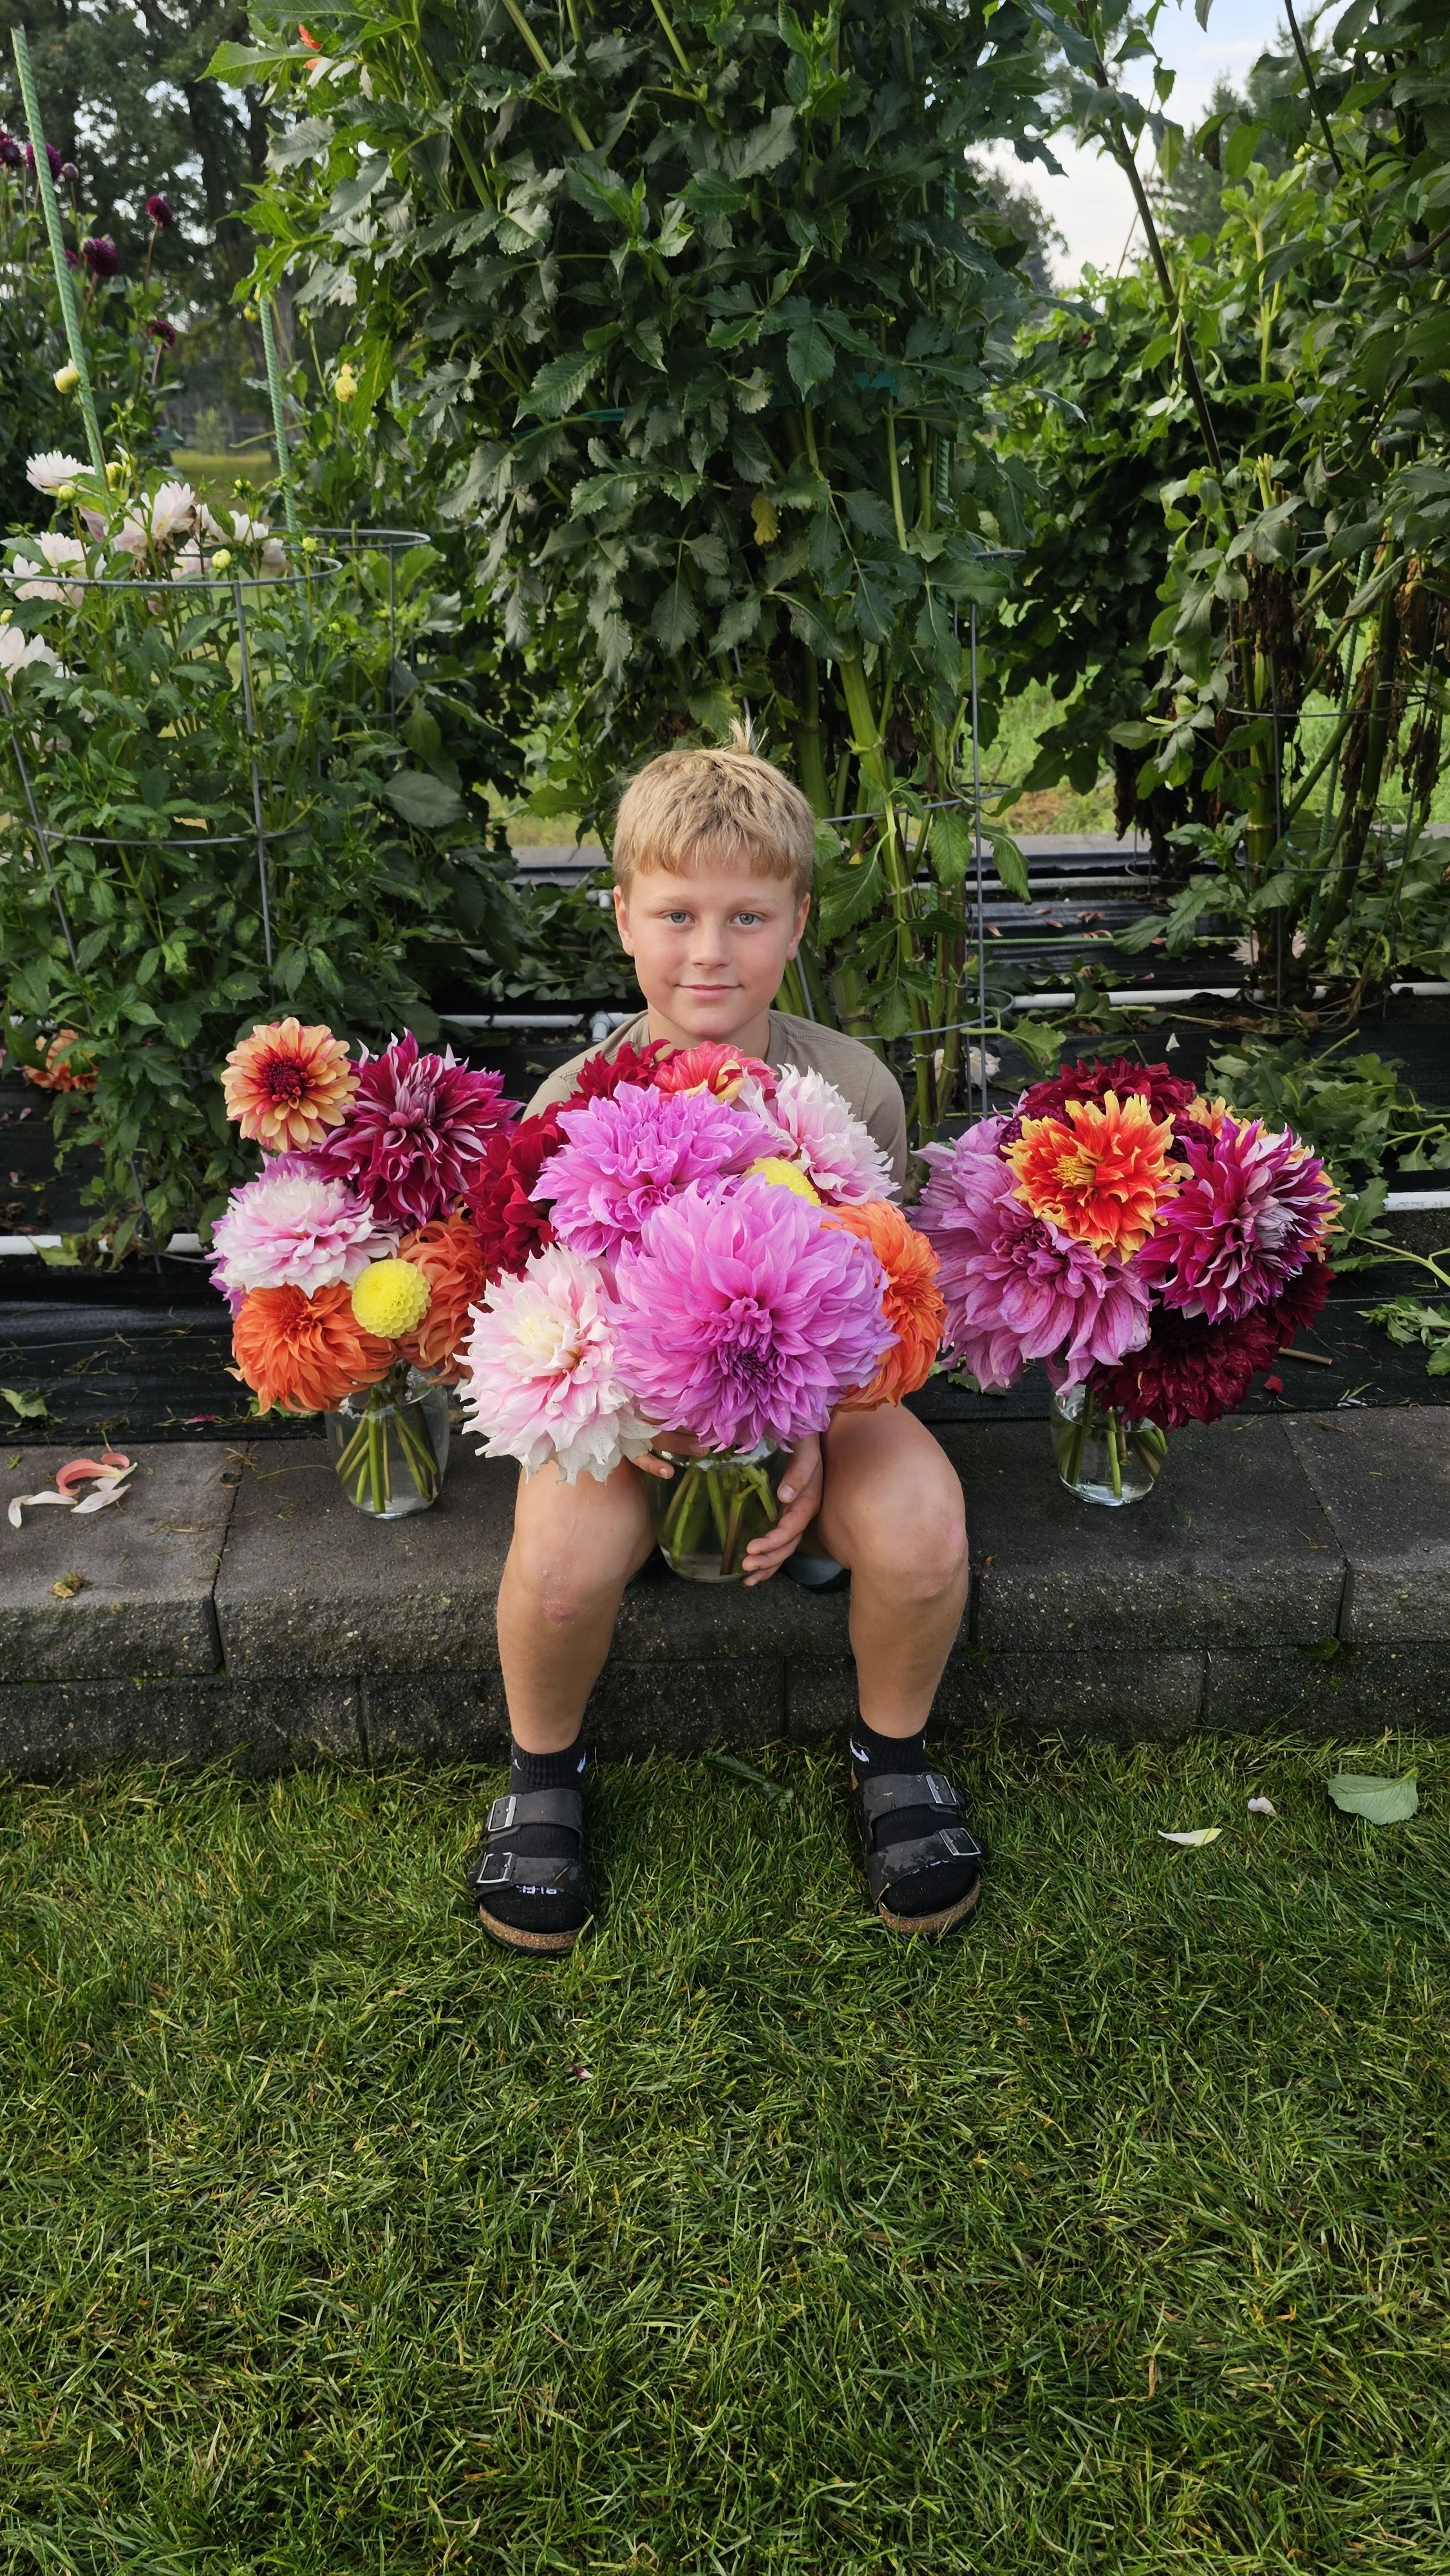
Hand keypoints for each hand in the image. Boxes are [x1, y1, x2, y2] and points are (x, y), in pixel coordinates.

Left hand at [742, 1433, 822, 1585]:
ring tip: (747, 1578)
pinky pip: (779, 1541)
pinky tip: (753, 1570)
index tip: (752, 1548)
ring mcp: (794, 1515)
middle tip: (745, 1567)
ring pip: (784, 1548)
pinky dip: (767, 1557)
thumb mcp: (805, 1450)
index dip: (774, 1541)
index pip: (792, 1528)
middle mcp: (802, 1512)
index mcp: (809, 1500)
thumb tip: (784, 1497)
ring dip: (767, 1565)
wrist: (806, 1430)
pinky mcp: (785, 1514)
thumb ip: (799, 1472)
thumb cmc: (804, 1438)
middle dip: (768, 1559)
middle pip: (788, 1544)